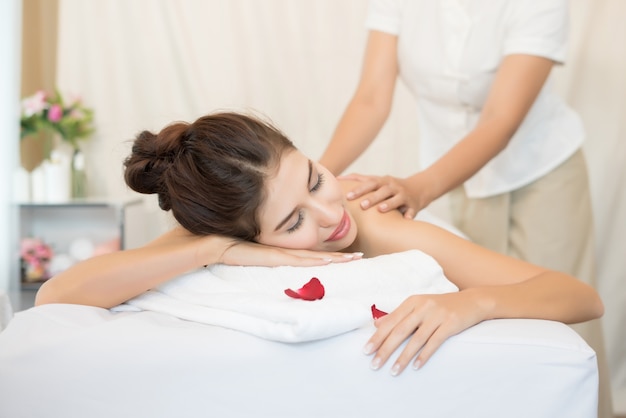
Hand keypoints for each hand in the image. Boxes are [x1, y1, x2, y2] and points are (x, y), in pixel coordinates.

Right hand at [218, 239, 362, 266]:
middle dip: (340, 257)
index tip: (349, 257)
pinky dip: (313, 261)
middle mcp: (285, 250)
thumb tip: (277, 269)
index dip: (332, 256)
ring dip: (334, 259)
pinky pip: (296, 260)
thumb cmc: (233, 249)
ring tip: (353, 259)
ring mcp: (279, 252)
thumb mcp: (256, 258)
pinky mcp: (271, 256)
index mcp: (284, 252)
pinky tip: (327, 261)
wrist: (216, 243)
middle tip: (361, 257)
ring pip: (313, 257)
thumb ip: (268, 262)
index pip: (313, 255)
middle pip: (319, 255)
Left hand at [339, 173, 429, 218]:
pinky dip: (409, 214)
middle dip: (372, 197)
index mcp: (382, 182)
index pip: (369, 184)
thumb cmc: (390, 187)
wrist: (418, 189)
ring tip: (380, 209)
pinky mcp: (413, 205)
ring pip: (397, 198)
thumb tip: (337, 178)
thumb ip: (358, 179)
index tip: (347, 196)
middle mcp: (393, 187)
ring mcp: (404, 195)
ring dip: (389, 203)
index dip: (359, 189)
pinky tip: (405, 219)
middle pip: (382, 190)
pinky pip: (411, 210)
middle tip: (362, 205)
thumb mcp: (376, 181)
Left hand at [363, 291, 487, 375]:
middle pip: (400, 331)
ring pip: (416, 339)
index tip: (366, 351)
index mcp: (412, 302)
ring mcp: (437, 315)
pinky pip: (434, 342)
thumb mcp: (419, 306)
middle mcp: (423, 306)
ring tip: (393, 371)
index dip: (377, 337)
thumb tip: (376, 325)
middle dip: (385, 349)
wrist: (471, 302)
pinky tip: (415, 366)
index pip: (390, 322)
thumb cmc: (441, 306)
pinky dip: (424, 355)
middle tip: (374, 364)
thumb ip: (399, 315)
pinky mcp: (451, 324)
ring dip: (403, 357)